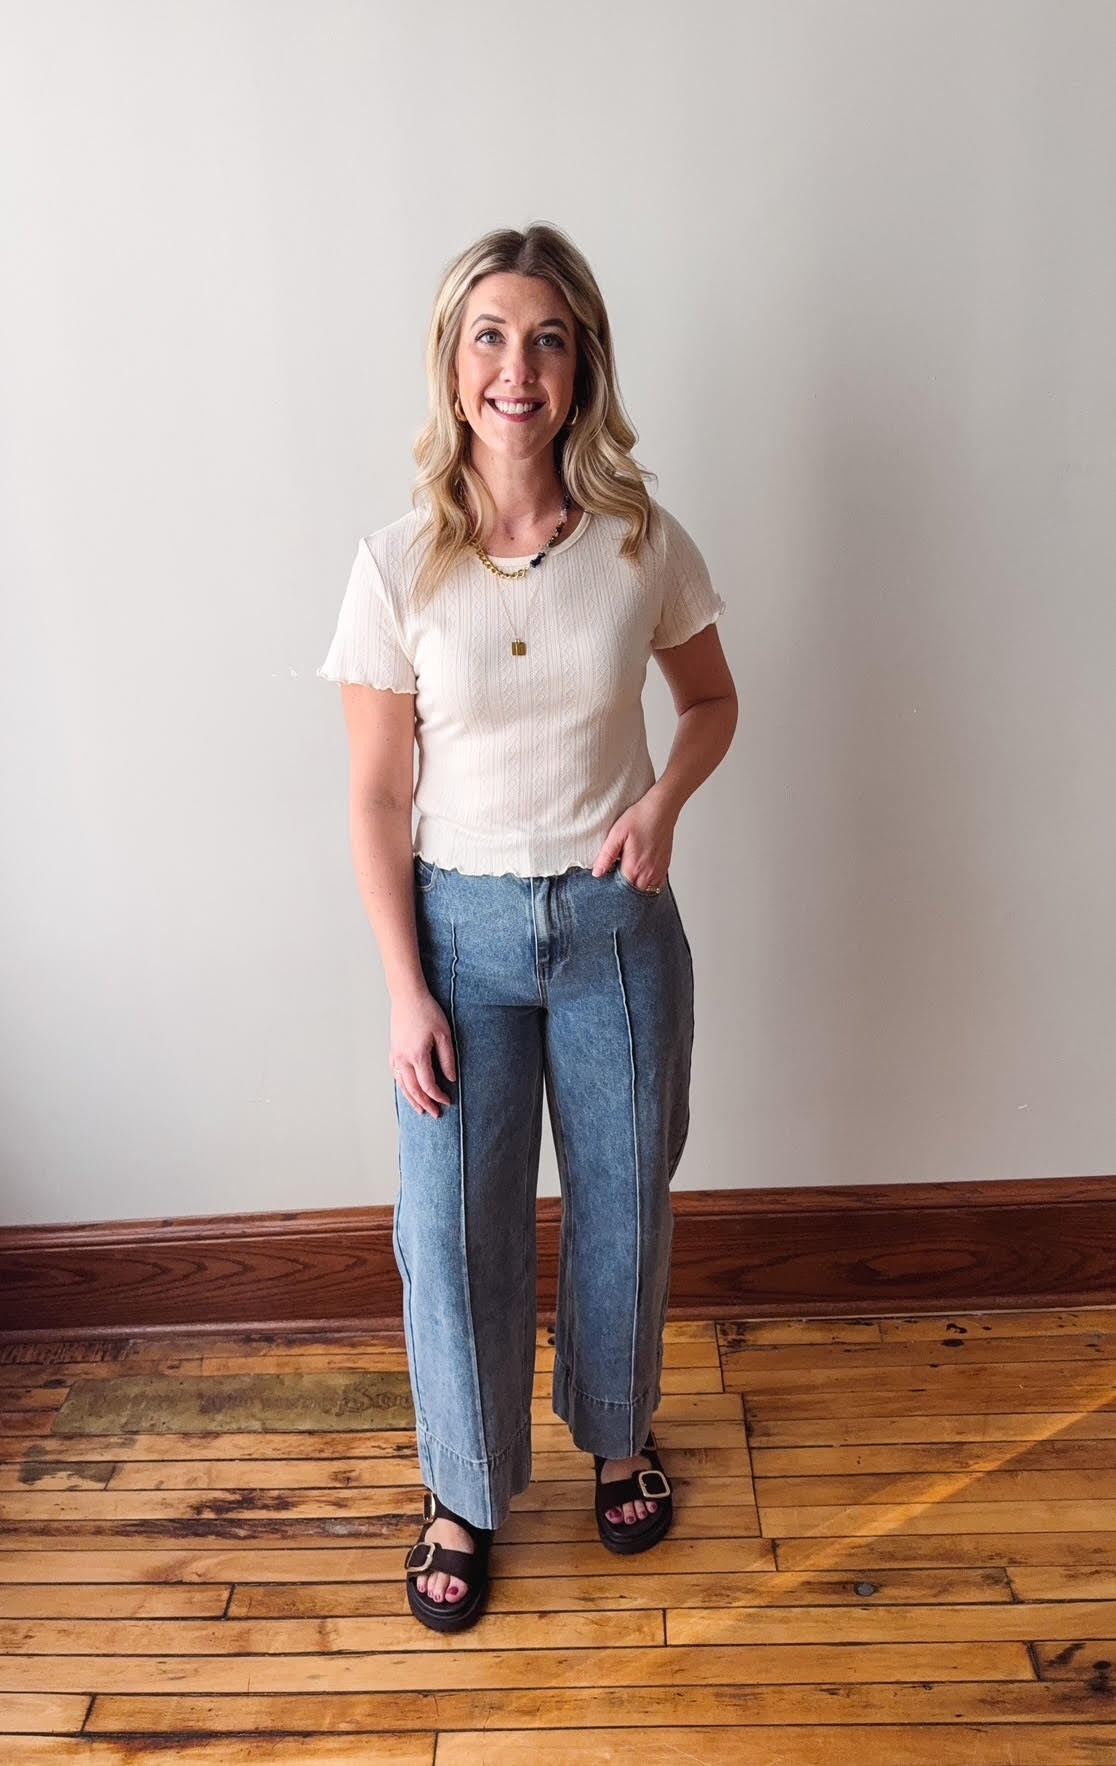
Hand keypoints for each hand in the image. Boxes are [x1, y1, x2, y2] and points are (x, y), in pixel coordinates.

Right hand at [390, 989, 456, 1116]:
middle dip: (425, 1104)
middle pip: (413, 1090)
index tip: (448, 1101)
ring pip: (402, 1085)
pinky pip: (395, 1074)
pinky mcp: (393, 1050)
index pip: (428, 1085)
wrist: (408, 997)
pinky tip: (406, 1090)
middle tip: (435, 1114)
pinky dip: (401, 1086)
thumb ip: (448, 1059)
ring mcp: (396, 1055)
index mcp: (417, 1056)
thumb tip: (451, 1079)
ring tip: (420, 1110)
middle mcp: (403, 1059)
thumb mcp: (444, 1034)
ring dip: (411, 1099)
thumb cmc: (427, 1012)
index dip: (438, 1096)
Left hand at [590, 791, 675, 891]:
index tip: (606, 881)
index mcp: (633, 867)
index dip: (611, 888)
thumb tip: (597, 873)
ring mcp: (658, 871)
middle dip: (622, 890)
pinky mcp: (665, 867)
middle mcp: (648, 873)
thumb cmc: (640, 818)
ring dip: (634, 887)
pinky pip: (655, 885)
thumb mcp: (617, 834)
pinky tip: (639, 874)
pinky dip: (646, 884)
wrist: (661, 809)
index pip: (619, 890)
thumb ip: (606, 856)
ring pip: (644, 890)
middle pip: (632, 893)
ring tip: (626, 875)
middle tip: (614, 878)